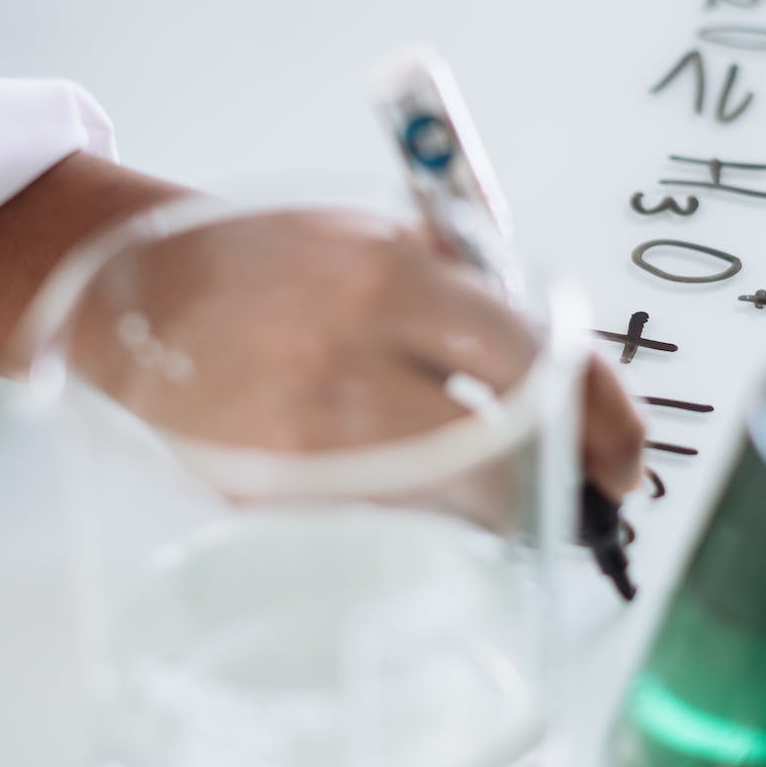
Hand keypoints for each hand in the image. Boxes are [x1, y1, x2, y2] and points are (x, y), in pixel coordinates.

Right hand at [69, 206, 647, 499]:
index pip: (536, 359)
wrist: (140, 297)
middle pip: (502, 451)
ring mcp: (304, 439)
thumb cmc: (272, 263)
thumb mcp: (379, 241)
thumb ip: (472, 295)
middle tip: (576, 489)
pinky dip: (420, 518)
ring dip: (490, 506)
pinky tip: (418, 495)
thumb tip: (571, 381)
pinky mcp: (269, 498)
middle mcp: (348, 359)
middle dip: (553, 480)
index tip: (624, 457)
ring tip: (495, 489)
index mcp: (390, 279)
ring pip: (447, 504)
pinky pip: (383, 525)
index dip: (602, 418)